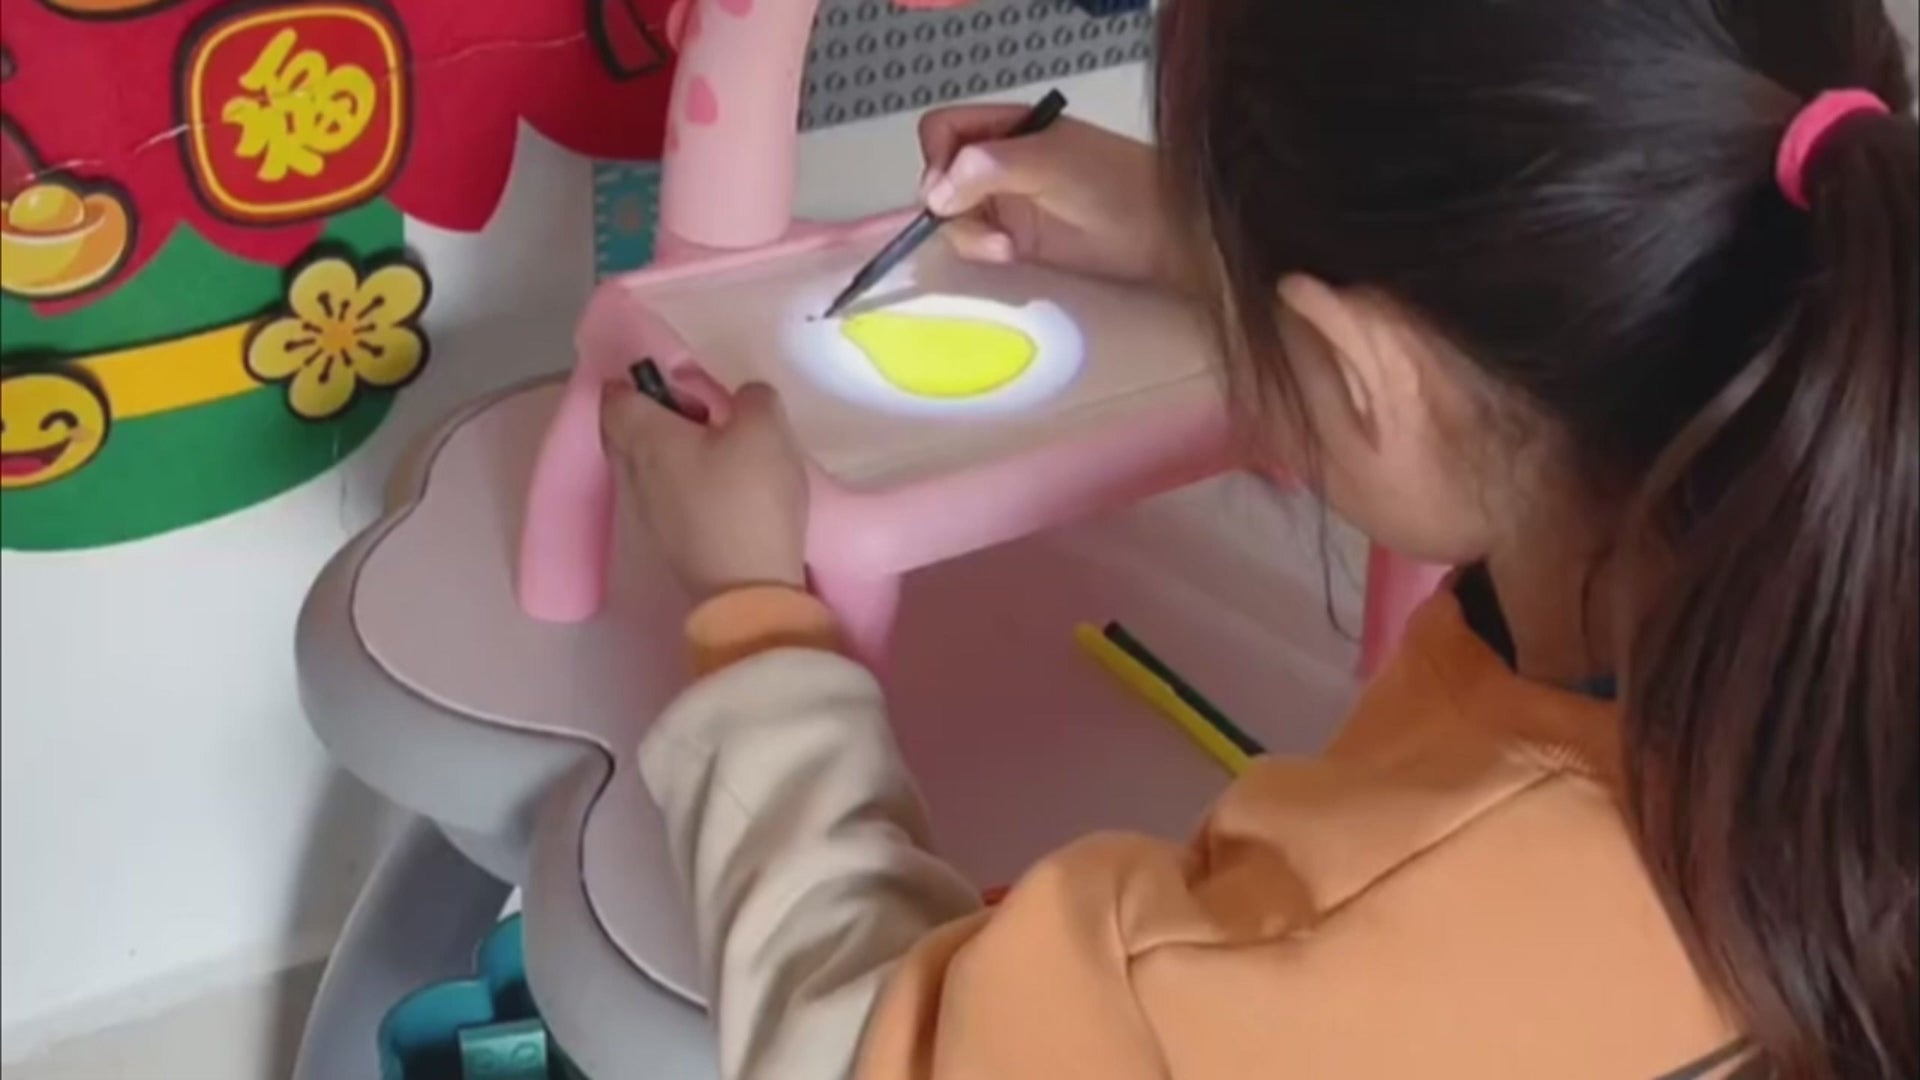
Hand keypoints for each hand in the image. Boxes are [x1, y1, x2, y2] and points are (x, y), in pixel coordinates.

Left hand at [601, 380, 808, 602]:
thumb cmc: (748, 499)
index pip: (615, 395)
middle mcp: (632, 472)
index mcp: (644, 436)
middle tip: (703, 412)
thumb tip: (746, 400)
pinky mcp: (667, 542)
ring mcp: (645, 512)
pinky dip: (687, 484)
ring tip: (721, 450)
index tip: (677, 377)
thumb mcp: (766, 429)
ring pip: (648, 466)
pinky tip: (724, 489)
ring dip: (675, 452)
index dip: (639, 379)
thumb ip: (754, 399)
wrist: (748, 589)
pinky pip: (667, 496)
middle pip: (628, 431)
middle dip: (658, 416)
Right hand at [918, 106, 1183, 288]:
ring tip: (1004, 247)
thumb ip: (991, 167)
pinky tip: (1008, 256)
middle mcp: (1001, 164)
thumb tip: (935, 192)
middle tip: (975, 223)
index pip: (944, 131)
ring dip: (968, 234)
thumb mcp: (1052, 163)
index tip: (948, 189)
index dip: (936, 158)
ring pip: (955, 218)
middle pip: (940, 178)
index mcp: (1009, 129)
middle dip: (948, 203)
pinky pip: (978, 247)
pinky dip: (981, 253)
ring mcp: (1009, 205)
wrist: (1169, 236)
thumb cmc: (1119, 186)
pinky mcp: (1019, 244)